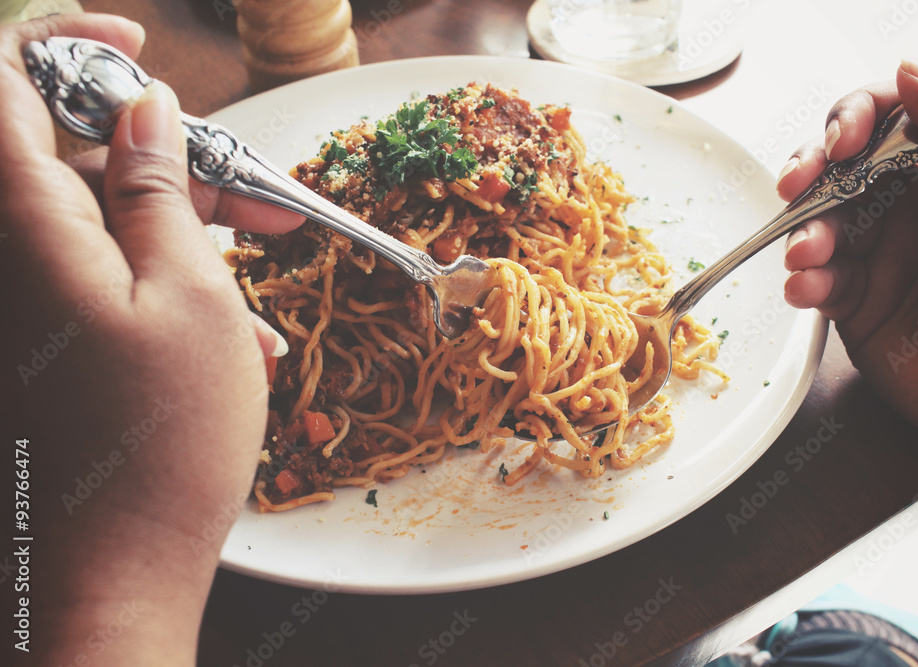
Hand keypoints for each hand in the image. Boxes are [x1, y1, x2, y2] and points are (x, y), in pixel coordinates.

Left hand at [0, 14, 300, 663]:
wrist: (107, 573)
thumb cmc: (160, 442)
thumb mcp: (190, 297)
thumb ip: (157, 190)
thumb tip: (144, 108)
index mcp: (25, 225)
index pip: (6, 85)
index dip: (69, 47)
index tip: (141, 51)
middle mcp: (5, 257)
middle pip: (70, 160)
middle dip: (168, 166)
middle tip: (254, 199)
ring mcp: (18, 304)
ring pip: (95, 228)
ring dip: (181, 242)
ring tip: (259, 291)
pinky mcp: (37, 344)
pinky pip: (92, 286)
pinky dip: (158, 294)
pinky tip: (229, 340)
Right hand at [778, 61, 917, 480]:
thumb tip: (909, 69)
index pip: (891, 117)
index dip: (856, 116)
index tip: (845, 140)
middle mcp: (911, 203)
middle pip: (839, 164)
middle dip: (811, 171)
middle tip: (797, 187)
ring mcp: (880, 252)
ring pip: (818, 221)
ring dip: (804, 234)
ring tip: (810, 258)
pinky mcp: (856, 300)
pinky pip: (816, 279)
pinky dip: (805, 282)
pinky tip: (810, 289)